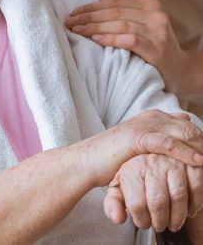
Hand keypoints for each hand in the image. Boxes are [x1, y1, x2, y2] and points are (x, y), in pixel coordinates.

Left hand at [64, 0, 187, 95]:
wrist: (181, 71)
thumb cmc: (154, 46)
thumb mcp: (143, 24)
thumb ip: (124, 10)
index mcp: (150, 5)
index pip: (114, 2)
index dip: (91, 7)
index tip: (72, 13)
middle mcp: (155, 15)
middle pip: (114, 12)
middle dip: (88, 17)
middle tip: (69, 22)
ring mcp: (157, 33)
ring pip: (120, 24)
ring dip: (94, 27)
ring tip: (76, 31)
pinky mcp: (156, 50)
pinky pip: (129, 40)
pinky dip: (110, 38)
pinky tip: (95, 40)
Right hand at [81, 110, 202, 186]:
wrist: (88, 162)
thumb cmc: (114, 158)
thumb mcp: (141, 144)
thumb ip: (162, 132)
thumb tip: (185, 117)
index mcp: (152, 117)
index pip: (188, 125)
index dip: (201, 140)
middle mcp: (150, 117)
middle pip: (190, 127)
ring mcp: (144, 125)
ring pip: (184, 132)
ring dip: (200, 149)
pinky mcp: (137, 137)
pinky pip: (169, 143)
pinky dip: (187, 153)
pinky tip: (199, 162)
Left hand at [103, 154, 202, 233]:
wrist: (152, 151)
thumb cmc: (135, 174)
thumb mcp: (118, 185)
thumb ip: (114, 202)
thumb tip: (118, 218)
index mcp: (131, 170)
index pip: (136, 203)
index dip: (141, 220)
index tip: (143, 223)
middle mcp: (149, 163)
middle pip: (158, 201)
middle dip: (160, 221)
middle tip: (159, 226)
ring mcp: (170, 162)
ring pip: (178, 196)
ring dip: (178, 217)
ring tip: (174, 223)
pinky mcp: (188, 163)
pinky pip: (196, 187)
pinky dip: (194, 204)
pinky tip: (187, 210)